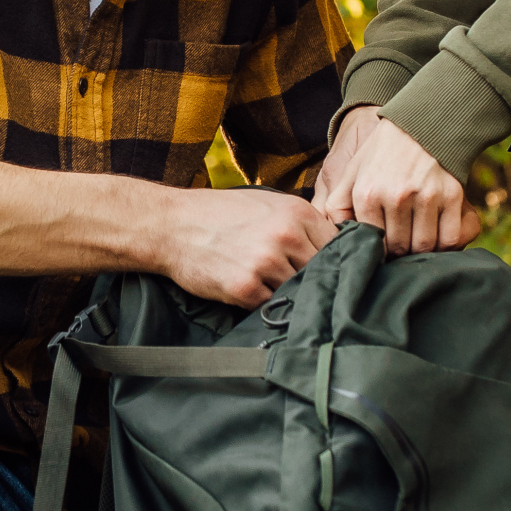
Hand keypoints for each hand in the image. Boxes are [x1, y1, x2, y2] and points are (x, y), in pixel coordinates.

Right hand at [147, 186, 341, 306]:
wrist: (172, 225)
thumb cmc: (219, 214)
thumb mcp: (267, 204)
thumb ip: (300, 223)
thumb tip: (333, 248)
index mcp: (297, 213)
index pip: (337, 248)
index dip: (332, 262)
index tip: (326, 272)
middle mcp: (286, 236)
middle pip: (321, 273)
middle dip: (312, 281)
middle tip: (300, 286)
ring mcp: (266, 263)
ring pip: (298, 291)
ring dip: (286, 294)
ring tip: (268, 286)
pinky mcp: (246, 288)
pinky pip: (270, 306)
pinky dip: (263, 303)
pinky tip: (249, 291)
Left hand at [319, 109, 481, 255]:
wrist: (421, 122)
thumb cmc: (383, 152)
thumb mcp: (353, 172)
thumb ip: (338, 205)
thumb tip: (335, 235)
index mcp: (368, 193)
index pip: (373, 244)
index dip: (379, 249)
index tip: (384, 244)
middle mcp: (396, 196)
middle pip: (399, 248)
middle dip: (400, 250)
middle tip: (402, 242)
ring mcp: (426, 196)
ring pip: (424, 246)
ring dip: (421, 248)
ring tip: (418, 237)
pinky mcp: (452, 195)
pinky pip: (450, 238)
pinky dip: (445, 243)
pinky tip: (437, 233)